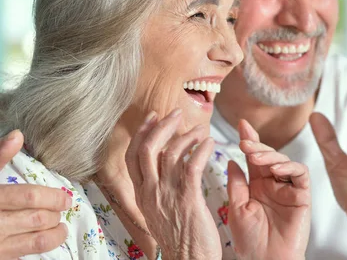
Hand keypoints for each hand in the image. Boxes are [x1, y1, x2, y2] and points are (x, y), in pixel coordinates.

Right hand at [0, 130, 70, 258]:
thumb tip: (17, 135)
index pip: (28, 197)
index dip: (51, 197)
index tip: (65, 197)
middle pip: (36, 218)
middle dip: (54, 212)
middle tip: (62, 207)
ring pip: (36, 240)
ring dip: (55, 231)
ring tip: (60, 225)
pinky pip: (27, 254)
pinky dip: (43, 246)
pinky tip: (47, 238)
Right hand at [125, 109, 220, 259]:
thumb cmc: (180, 236)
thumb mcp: (159, 209)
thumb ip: (159, 185)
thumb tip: (165, 159)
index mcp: (142, 194)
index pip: (132, 156)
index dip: (141, 133)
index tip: (153, 117)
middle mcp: (150, 193)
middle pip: (147, 149)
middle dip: (162, 126)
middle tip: (176, 112)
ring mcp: (167, 195)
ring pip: (170, 153)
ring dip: (187, 136)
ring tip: (201, 130)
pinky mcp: (187, 199)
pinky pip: (192, 165)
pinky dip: (201, 149)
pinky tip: (210, 143)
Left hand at [227, 119, 309, 259]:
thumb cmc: (250, 242)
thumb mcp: (236, 208)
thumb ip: (236, 183)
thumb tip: (231, 160)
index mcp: (257, 185)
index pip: (254, 158)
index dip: (250, 140)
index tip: (241, 124)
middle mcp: (273, 184)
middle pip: (269, 156)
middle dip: (257, 145)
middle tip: (244, 141)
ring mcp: (288, 189)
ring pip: (284, 161)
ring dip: (271, 155)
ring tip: (255, 156)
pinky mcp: (302, 196)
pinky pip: (300, 174)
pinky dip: (290, 167)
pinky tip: (276, 168)